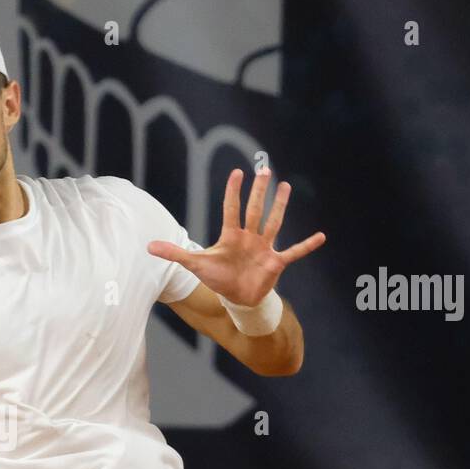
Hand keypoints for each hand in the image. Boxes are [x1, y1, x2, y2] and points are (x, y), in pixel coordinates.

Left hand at [147, 167, 325, 306]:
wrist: (236, 298)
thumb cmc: (218, 278)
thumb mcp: (194, 265)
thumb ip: (174, 253)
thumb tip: (148, 246)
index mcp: (231, 236)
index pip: (231, 209)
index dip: (233, 192)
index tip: (237, 172)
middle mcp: (249, 237)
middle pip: (255, 209)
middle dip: (260, 191)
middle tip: (265, 169)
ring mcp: (264, 248)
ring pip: (274, 223)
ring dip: (280, 206)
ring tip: (286, 186)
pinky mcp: (275, 263)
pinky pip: (294, 252)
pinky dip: (307, 245)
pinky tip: (321, 236)